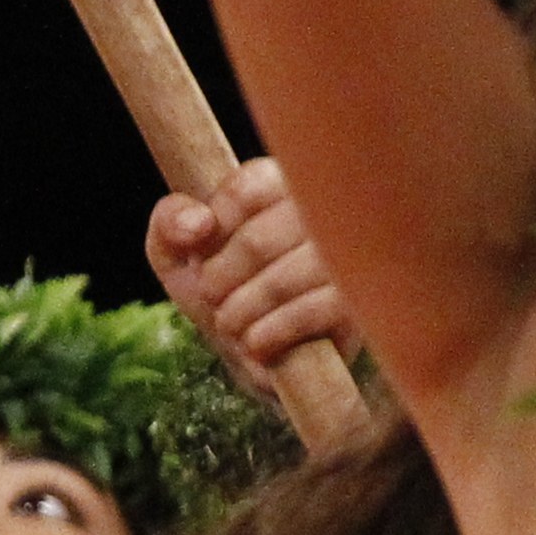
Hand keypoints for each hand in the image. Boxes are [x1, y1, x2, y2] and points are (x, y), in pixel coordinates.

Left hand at [149, 155, 357, 378]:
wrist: (263, 352)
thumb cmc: (224, 288)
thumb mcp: (179, 254)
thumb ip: (171, 223)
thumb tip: (198, 224)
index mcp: (289, 183)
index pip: (247, 187)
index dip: (213, 229)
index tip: (205, 252)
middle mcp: (332, 210)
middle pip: (258, 240)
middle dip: (219, 278)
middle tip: (212, 296)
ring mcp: (354, 255)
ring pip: (285, 278)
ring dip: (241, 310)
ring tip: (230, 322)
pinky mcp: (364, 301)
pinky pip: (315, 310)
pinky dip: (271, 332)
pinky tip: (255, 343)